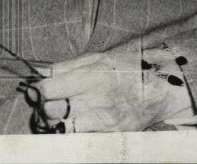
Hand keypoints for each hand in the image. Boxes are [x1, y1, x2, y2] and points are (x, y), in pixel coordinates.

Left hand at [28, 47, 172, 131]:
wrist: (158, 90)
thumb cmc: (126, 70)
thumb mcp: (97, 59)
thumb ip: (66, 67)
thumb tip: (40, 73)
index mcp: (91, 77)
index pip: (48, 90)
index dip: (38, 90)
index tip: (37, 89)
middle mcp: (95, 101)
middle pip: (51, 111)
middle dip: (44, 107)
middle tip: (47, 102)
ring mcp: (103, 122)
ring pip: (61, 128)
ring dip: (54, 122)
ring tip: (58, 113)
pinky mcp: (109, 135)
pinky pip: (79, 138)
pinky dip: (71, 132)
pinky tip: (73, 122)